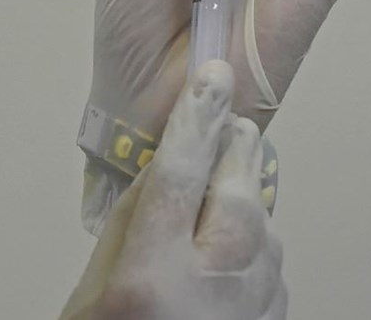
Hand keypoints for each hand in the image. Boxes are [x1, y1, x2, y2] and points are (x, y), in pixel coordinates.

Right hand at [64, 62, 285, 319]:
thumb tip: (167, 164)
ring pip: (262, 217)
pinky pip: (271, 250)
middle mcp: (209, 289)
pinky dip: (253, 230)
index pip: (177, 174)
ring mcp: (251, 306)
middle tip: (224, 112)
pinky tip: (230, 233)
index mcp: (149, 277)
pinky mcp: (273, 314)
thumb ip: (133, 220)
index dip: (194, 117)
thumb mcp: (97, 283)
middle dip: (232, 145)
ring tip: (217, 183)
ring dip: (243, 189)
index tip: (209, 75)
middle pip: (237, 189)